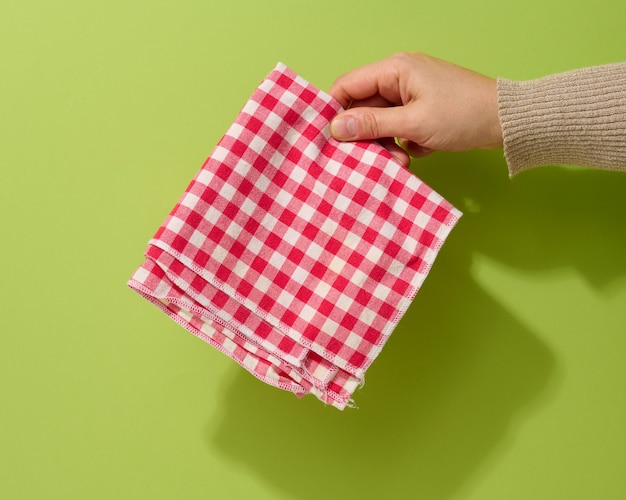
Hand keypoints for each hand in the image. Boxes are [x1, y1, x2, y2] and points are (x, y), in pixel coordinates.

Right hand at [328, 52, 502, 165]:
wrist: (506, 122)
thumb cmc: (462, 116)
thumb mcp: (413, 123)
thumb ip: (372, 125)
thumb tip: (335, 127)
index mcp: (395, 70)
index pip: (348, 85)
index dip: (335, 111)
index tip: (330, 139)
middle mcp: (400, 77)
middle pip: (364, 108)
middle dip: (367, 136)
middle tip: (373, 158)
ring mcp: (412, 94)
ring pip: (381, 121)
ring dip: (385, 144)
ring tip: (401, 160)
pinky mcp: (422, 110)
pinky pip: (398, 127)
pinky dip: (402, 143)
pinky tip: (417, 152)